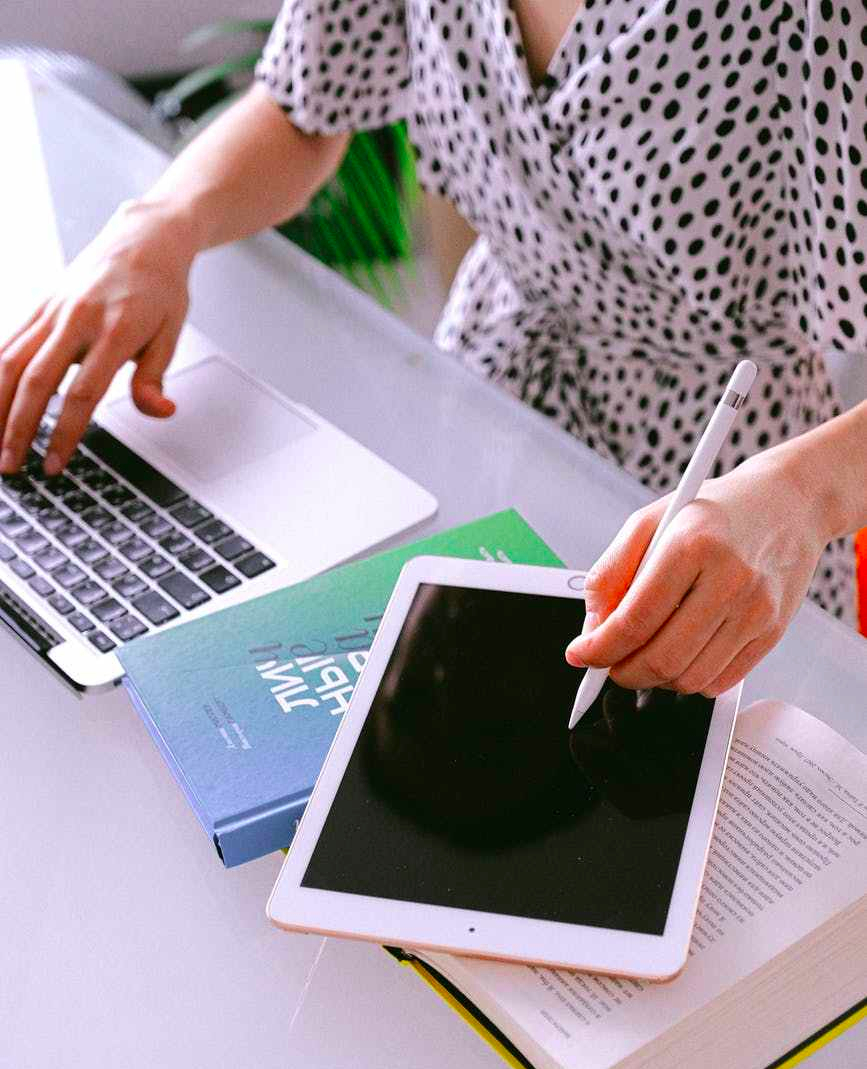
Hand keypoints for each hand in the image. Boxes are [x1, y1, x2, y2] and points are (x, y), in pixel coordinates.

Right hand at [0, 197, 196, 475]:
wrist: (144, 238)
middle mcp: (76, 319)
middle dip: (16, 427)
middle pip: (36, 380)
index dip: (64, 433)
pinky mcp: (39, 305)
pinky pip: (7, 342)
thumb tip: (159, 412)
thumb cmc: (161, 290)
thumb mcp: (172, 334)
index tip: (55, 464)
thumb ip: (155, 377)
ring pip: (9, 361)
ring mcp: (52, 310)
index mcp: (114, 331)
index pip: (82, 393)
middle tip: (9, 466)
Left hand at [564, 445, 832, 696]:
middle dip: (622, 672)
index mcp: (692, 546)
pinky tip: (680, 653)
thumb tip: (592, 629)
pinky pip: (719, 681)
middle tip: (607, 663)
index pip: (634, 620)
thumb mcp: (649, 521)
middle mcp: (730, 580)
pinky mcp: (773, 632)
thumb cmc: (713, 512)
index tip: (579, 655)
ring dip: (654, 680)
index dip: (598, 648)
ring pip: (689, 679)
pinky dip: (688, 679)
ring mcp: (756, 610)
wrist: (788, 503)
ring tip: (643, 654)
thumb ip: (610, 573)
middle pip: (662, 658)